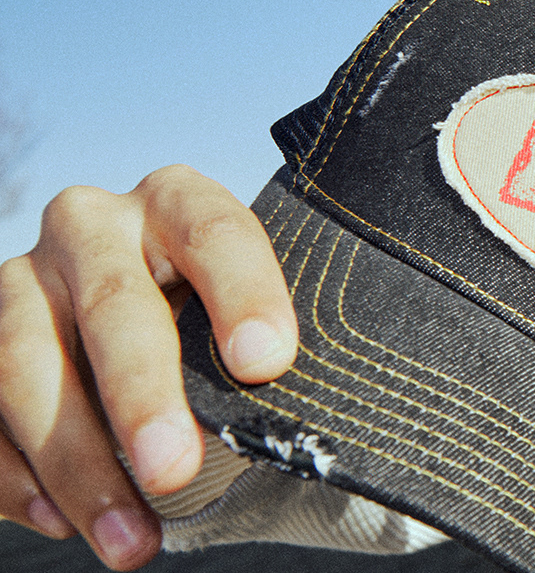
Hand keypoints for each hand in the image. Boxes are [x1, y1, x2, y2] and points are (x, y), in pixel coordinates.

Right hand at [0, 165, 296, 569]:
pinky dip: (16, 475)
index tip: (266, 365)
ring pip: (27, 366)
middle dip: (142, 396)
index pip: (216, 234)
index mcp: (179, 204)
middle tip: (174, 472)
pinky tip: (59, 522)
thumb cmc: (219, 324)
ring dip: (78, 465)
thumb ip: (266, 351)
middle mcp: (93, 227)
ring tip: (131, 543)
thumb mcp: (249, 318)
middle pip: (114, 307)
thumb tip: (298, 426)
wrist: (139, 322)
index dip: (243, 294)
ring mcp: (23, 281)